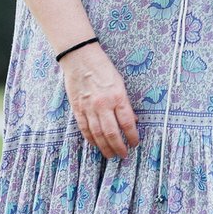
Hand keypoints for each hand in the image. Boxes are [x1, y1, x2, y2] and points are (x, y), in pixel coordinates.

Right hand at [60, 42, 139, 157]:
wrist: (80, 58)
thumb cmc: (103, 68)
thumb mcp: (120, 83)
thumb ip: (125, 103)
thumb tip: (133, 121)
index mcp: (117, 97)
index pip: (127, 123)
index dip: (132, 136)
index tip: (135, 143)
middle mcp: (103, 104)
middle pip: (112, 133)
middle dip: (119, 147)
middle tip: (123, 155)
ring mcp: (89, 108)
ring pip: (98, 134)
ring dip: (105, 147)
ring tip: (110, 155)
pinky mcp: (77, 108)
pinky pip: (84, 128)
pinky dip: (91, 139)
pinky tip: (96, 145)